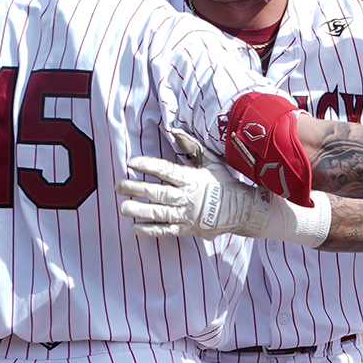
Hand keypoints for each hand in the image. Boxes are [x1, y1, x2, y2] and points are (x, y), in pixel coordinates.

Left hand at [117, 152, 270, 238]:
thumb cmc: (224, 183)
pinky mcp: (187, 229)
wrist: (243, 210)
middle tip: (119, 186)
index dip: (148, 166)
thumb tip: (176, 131)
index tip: (132, 163)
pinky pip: (166, 230)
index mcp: (192, 179)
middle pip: (158, 192)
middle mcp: (187, 197)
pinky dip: (150, 230)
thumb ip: (192, 147)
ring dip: (139, 210)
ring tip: (123, 207)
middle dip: (137, 189)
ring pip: (159, 212)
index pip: (165, 170)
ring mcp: (187, 215)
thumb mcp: (211, 162)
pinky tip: (134, 228)